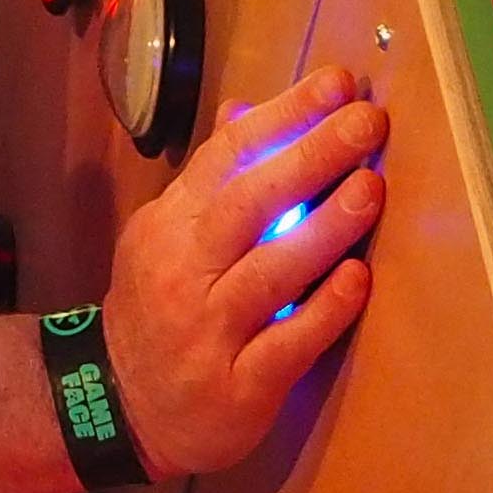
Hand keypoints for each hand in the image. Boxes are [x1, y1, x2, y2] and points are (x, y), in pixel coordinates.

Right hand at [98, 67, 385, 476]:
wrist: (121, 408)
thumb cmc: (159, 312)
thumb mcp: (166, 238)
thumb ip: (211, 179)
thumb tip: (246, 109)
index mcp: (168, 227)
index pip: (224, 156)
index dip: (282, 116)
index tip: (334, 83)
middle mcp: (182, 272)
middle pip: (246, 204)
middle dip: (309, 156)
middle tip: (366, 121)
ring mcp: (208, 330)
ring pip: (269, 270)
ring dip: (324, 228)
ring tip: (371, 189)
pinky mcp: (238, 385)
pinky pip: (286, 342)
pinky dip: (324, 309)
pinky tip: (359, 279)